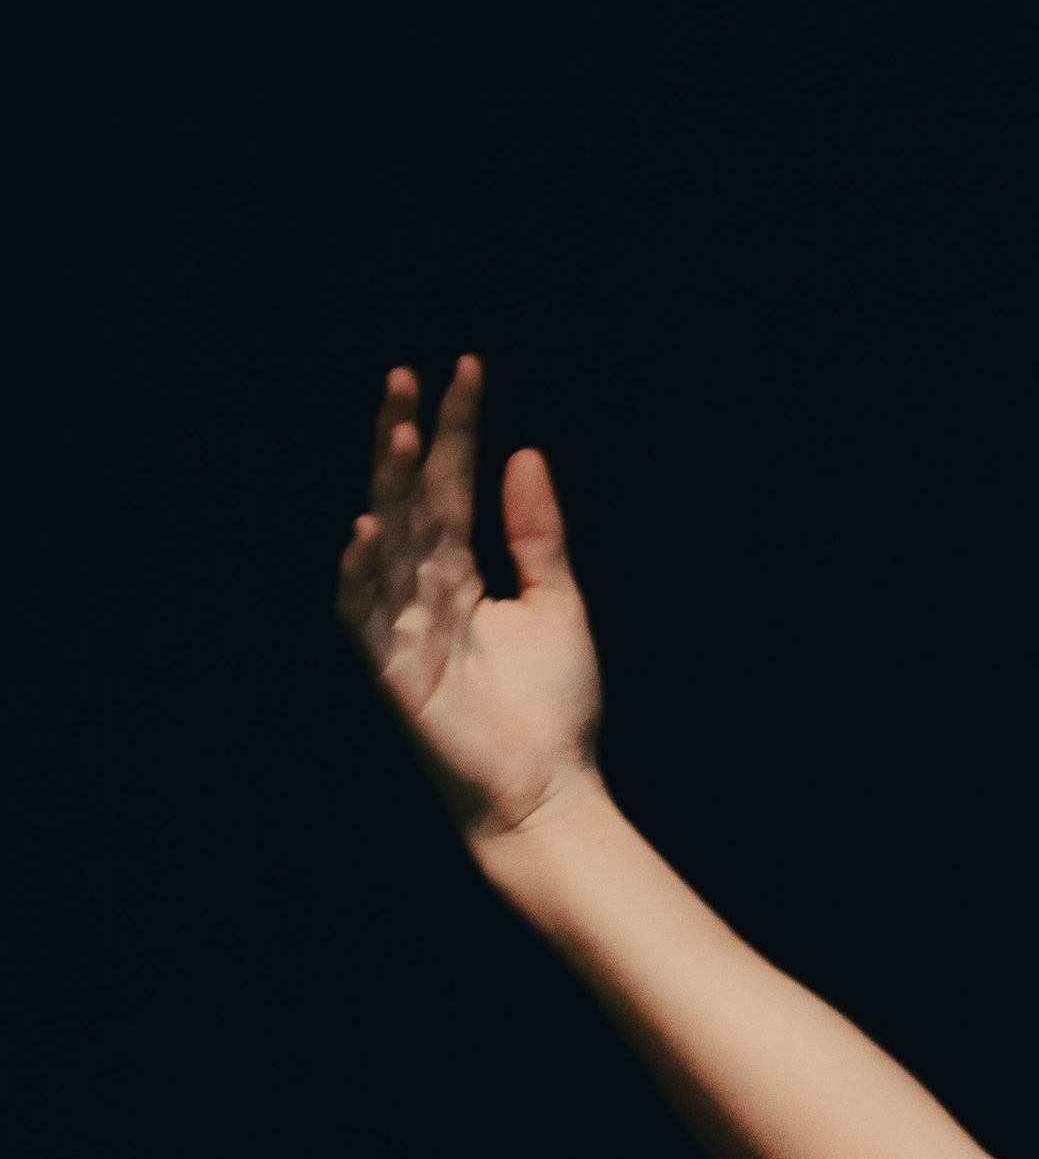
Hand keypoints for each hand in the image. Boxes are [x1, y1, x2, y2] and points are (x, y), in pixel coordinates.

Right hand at [337, 359, 602, 841]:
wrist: (548, 789)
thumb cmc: (555, 707)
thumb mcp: (558, 603)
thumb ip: (538, 534)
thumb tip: (525, 454)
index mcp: (461, 572)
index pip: (451, 484)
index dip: (455, 428)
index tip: (467, 369)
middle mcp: (424, 590)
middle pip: (408, 498)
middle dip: (404, 438)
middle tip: (405, 376)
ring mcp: (402, 627)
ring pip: (385, 542)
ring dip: (386, 488)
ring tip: (397, 434)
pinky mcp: (393, 670)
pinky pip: (362, 613)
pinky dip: (360, 572)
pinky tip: (367, 529)